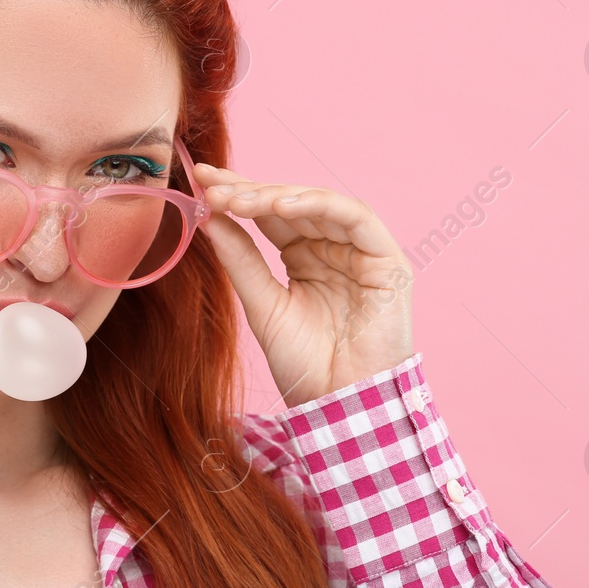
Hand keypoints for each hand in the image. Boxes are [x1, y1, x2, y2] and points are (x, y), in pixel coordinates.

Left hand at [192, 162, 414, 407]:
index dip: (238, 195)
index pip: (269, 216)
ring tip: (237, 200)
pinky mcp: (387, 260)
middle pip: (292, 204)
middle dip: (250, 191)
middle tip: (212, 187)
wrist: (340, 405)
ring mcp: (362, 253)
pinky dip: (318, 204)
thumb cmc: (305, 366)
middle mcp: (334, 249)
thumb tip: (209, 217)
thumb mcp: (262, 305)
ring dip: (276, 196)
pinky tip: (281, 206)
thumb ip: (241, 260)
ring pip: (319, 204)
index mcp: (305, 259)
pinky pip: (355, 217)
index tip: (201, 182)